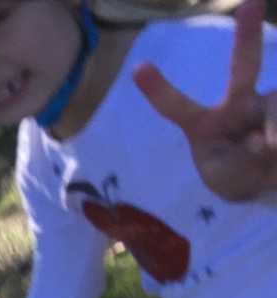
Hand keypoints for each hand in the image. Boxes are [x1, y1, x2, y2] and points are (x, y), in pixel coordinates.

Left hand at [132, 0, 276, 199]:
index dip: (158, 90)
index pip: (177, 107)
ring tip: (269, 155)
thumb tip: (266, 140)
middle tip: (253, 2)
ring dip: (275, 136)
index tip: (138, 67)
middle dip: (247, 34)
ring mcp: (269, 102)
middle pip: (243, 65)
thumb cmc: (235, 173)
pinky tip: (274, 150)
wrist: (266, 177)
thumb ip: (241, 162)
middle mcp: (238, 103)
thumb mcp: (226, 178)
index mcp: (204, 123)